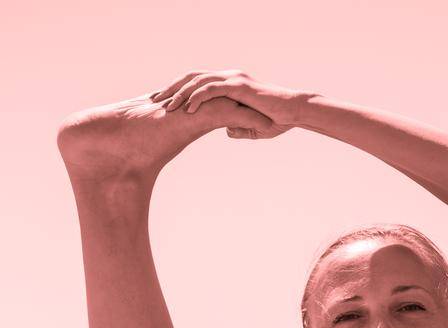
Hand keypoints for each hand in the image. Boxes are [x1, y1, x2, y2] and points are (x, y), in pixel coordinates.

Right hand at [58, 91, 280, 180]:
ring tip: (282, 124)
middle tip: (285, 119)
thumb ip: (170, 158)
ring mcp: (189, 107)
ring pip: (232, 106)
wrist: (104, 146)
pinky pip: (222, 114)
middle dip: (257, 112)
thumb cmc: (126, 153)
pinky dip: (245, 120)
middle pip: (233, 104)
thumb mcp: (159, 156)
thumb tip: (176, 170)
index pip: (224, 111)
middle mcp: (190, 106)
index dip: (246, 117)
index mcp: (187, 115)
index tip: (268, 125)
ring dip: (257, 115)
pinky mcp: (188, 114)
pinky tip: (264, 127)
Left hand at [151, 69, 307, 139]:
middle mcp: (228, 76)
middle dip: (171, 89)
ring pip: (198, 81)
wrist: (293, 113)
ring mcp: (232, 79)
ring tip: (166, 107)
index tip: (162, 103)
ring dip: (180, 94)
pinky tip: (187, 110)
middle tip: (154, 101)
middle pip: (191, 78)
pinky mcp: (238, 86)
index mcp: (228, 83)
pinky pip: (211, 88)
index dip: (178, 91)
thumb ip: (238, 126)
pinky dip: (197, 98)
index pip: (196, 82)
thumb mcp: (251, 126)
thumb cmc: (276, 120)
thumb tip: (227, 131)